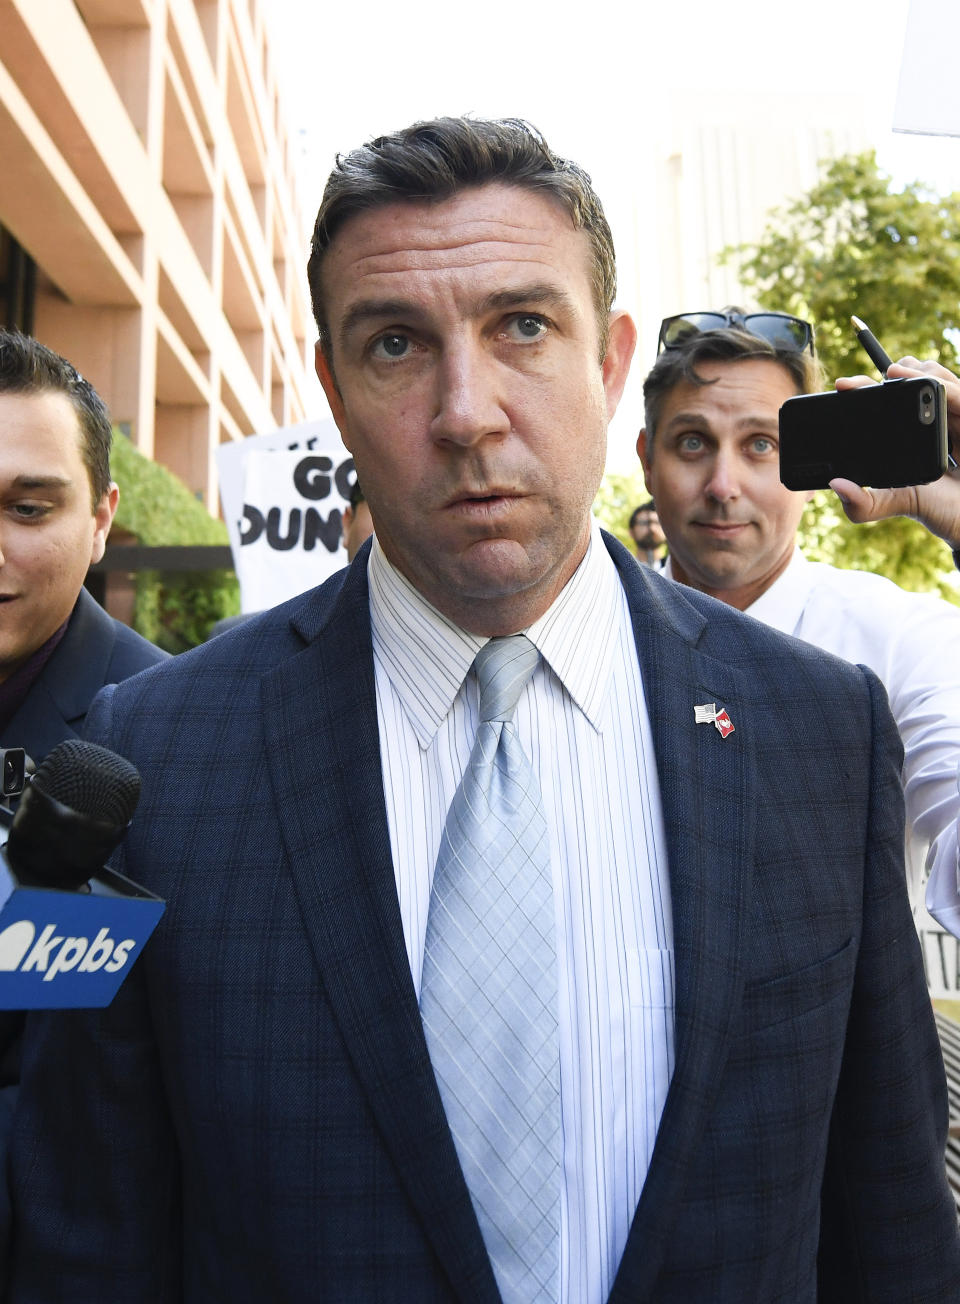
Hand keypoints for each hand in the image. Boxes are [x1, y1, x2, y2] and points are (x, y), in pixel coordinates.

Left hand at [830, 357, 959, 550]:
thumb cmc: (936, 506)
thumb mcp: (895, 502)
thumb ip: (864, 504)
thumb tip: (837, 485)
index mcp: (909, 431)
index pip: (887, 401)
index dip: (865, 388)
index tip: (842, 385)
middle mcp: (932, 420)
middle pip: (916, 378)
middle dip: (899, 369)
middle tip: (883, 373)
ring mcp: (955, 418)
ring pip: (940, 380)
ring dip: (922, 372)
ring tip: (900, 371)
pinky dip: (950, 391)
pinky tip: (934, 387)